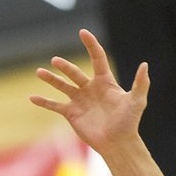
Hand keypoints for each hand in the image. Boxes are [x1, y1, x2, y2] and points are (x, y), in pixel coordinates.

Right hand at [30, 29, 147, 151]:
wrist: (117, 142)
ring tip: (39, 71)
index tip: (82, 32)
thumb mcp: (137, 101)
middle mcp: (90, 88)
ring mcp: (79, 100)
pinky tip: (32, 97)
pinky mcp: (71, 113)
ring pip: (62, 86)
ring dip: (51, 79)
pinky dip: (43, 102)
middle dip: (65, 67)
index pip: (97, 58)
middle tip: (56, 61)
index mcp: (105, 82)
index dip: (91, 45)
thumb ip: (140, 84)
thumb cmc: (129, 122)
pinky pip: (55, 105)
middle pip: (75, 73)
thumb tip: (144, 65)